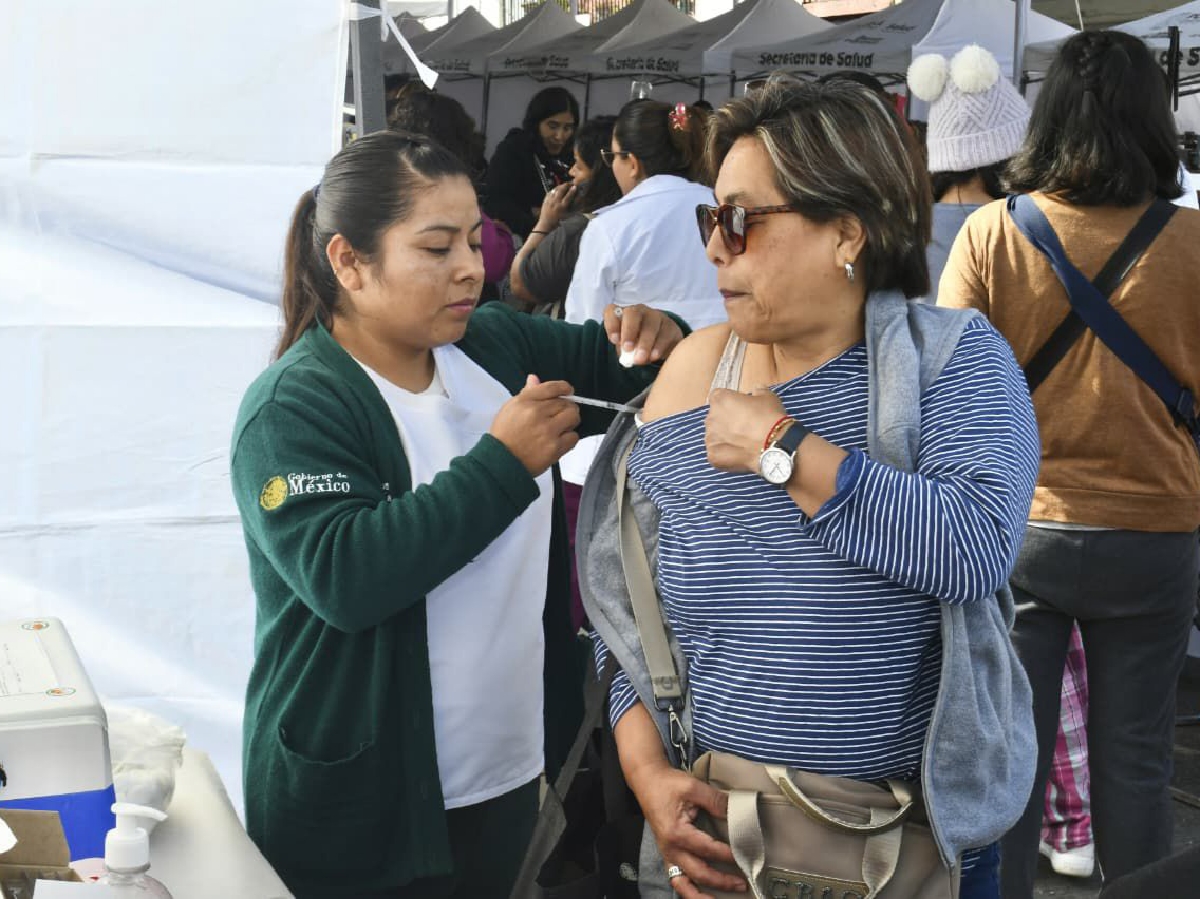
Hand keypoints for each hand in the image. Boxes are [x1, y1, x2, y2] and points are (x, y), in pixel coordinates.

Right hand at [490, 375, 579, 475]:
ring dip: (570, 422)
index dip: (564, 388)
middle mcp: (537, 413)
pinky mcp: (554, 447)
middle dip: (566, 408)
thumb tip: (534, 379)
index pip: (552, 387)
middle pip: (566, 403)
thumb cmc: (504, 436)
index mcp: (525, 401)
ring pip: (573, 418)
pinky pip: (573, 437)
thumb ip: (527, 393)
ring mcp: (547, 431)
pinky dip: (569, 438)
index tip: (568, 391)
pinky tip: (559, 440)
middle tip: (561, 415)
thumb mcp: (510, 408)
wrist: (501, 462)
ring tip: (561, 427)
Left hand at [535, 182, 575, 232]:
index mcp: (562, 207)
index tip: (575, 187)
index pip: (568, 196)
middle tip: (570, 184)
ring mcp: (550, 201)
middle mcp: (555, 203)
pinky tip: (557, 189)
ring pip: (555, 189)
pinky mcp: (545, 200)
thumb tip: (580, 203)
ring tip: (564, 185)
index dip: (572, 191)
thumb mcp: (567, 216)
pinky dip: (554, 189)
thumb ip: (573, 209)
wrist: (546, 224)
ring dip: (560, 186)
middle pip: (561, 190)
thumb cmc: (558, 222)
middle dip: (566, 185)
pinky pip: (550, 192)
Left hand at [602, 304, 685, 366]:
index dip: (611, 324)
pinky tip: (654, 356)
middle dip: (629, 331)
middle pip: (633, 313)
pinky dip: (659, 346)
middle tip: (628, 348)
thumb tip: (627, 357)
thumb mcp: (626, 347)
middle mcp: (639, 311)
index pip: (612, 311)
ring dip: (645, 342)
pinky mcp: (670, 326)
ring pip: (651, 324)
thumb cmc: (636, 344)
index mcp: (622, 315)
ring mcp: (656, 316)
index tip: (614, 340)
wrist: (660, 345)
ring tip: (640, 359)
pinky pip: (665, 334)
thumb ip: (624, 350)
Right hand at [628, 762, 745, 897]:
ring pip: (683, 885)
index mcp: (676, 833)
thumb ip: (716, 801)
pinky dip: (689, 890)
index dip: (728, 854)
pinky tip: (702, 894)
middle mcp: (670, 849)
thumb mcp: (694, 787)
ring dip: (701, 896)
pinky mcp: (668, 854)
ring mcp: (667, 854)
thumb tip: (738, 812)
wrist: (647, 781)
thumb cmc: (667, 784)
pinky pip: (677, 879)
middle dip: (722, 882)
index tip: (745, 854)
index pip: (708, 849)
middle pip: (699, 873)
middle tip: (742, 883)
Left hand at [705, 387, 786, 473]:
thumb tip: (756, 390)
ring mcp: (710, 437)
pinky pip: (716, 453)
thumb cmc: (770, 417)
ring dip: (725, 438)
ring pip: (715, 436)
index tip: (741, 409)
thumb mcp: (768, 396)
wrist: (775, 445)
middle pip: (715, 417)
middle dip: (726, 421)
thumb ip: (757, 391)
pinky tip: (740, 454)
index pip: (719, 397)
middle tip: (744, 427)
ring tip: (743, 443)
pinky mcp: (712, 454)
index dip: (730, 403)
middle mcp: (711, 416)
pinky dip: (725, 454)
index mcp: (721, 399)